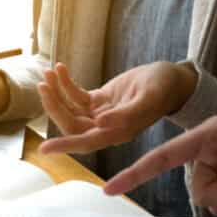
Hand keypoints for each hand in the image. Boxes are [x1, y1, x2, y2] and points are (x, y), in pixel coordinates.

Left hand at [38, 61, 196, 154]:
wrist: (172, 79)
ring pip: (70, 109)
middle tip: (43, 85)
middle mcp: (106, 127)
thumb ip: (127, 113)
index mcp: (118, 132)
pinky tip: (60, 69)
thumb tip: (100, 123)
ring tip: (48, 73)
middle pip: (71, 124)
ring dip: (56, 93)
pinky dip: (66, 83)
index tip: (44, 148)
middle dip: (55, 106)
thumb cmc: (164, 88)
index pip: (85, 142)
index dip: (65, 145)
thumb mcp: (149, 97)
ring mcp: (101, 114)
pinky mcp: (99, 100)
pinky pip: (76, 95)